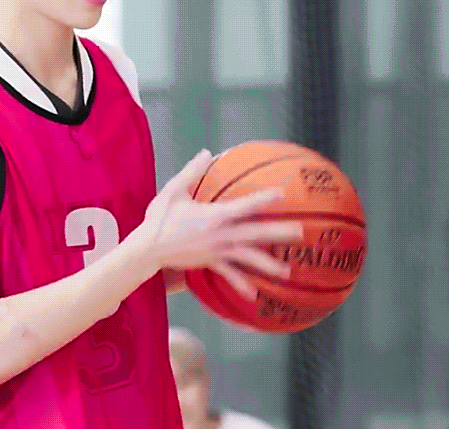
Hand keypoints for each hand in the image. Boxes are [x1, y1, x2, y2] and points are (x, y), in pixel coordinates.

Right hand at [131, 149, 303, 299]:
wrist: (148, 248)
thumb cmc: (159, 218)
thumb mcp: (173, 191)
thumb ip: (192, 172)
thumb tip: (206, 152)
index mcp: (215, 215)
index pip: (246, 205)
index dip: (264, 199)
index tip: (282, 194)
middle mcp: (221, 235)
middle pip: (256, 233)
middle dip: (279, 233)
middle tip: (301, 233)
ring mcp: (217, 251)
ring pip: (248, 258)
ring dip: (269, 265)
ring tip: (288, 272)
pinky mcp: (210, 264)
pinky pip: (229, 275)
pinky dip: (241, 285)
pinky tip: (254, 296)